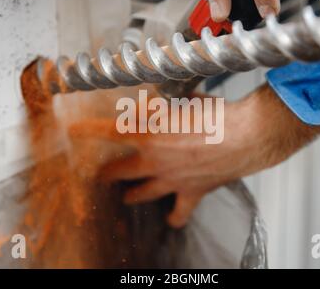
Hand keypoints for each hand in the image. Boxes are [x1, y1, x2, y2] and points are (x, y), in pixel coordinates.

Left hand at [69, 85, 319, 227]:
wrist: (245, 135)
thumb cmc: (216, 114)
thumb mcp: (182, 100)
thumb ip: (162, 105)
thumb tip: (151, 104)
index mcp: (150, 134)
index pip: (109, 132)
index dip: (88, 131)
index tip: (74, 130)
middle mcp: (155, 161)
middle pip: (120, 171)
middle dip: (106, 173)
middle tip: (100, 174)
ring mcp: (171, 180)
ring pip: (142, 194)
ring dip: (132, 195)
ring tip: (126, 196)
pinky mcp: (191, 192)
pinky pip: (179, 212)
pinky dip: (174, 218)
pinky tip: (171, 220)